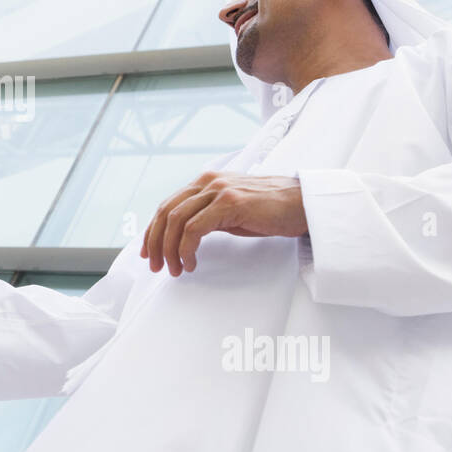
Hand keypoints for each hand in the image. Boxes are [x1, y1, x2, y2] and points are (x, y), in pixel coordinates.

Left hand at [140, 172, 307, 275]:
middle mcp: (208, 182)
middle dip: (155, 242)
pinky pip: (194, 229)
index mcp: (205, 182)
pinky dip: (186, 249)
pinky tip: (191, 262)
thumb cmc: (270, 211)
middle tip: (155, 266)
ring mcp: (218, 190)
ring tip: (174, 269)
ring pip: (176, 220)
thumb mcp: (231, 212)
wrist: (302, 205)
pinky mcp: (229, 203)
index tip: (148, 252)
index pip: (167, 205)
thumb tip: (183, 237)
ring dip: (170, 250)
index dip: (153, 231)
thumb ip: (207, 217)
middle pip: (165, 212)